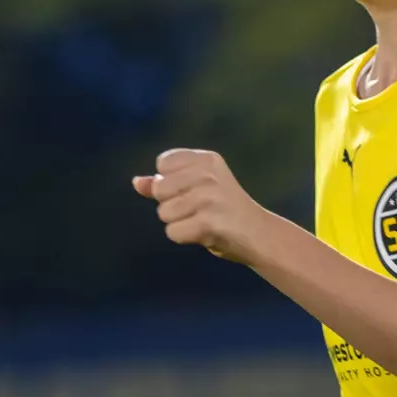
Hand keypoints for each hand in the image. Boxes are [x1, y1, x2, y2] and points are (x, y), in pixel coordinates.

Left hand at [133, 149, 271, 264]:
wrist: (259, 235)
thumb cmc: (223, 210)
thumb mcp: (196, 188)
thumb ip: (165, 183)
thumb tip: (136, 182)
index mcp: (206, 159)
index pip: (163, 164)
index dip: (171, 182)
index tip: (194, 190)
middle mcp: (208, 174)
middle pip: (159, 190)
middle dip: (172, 205)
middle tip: (200, 209)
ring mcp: (209, 197)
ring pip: (164, 213)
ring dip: (180, 223)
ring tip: (205, 221)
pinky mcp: (209, 222)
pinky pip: (173, 232)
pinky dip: (185, 237)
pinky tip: (206, 233)